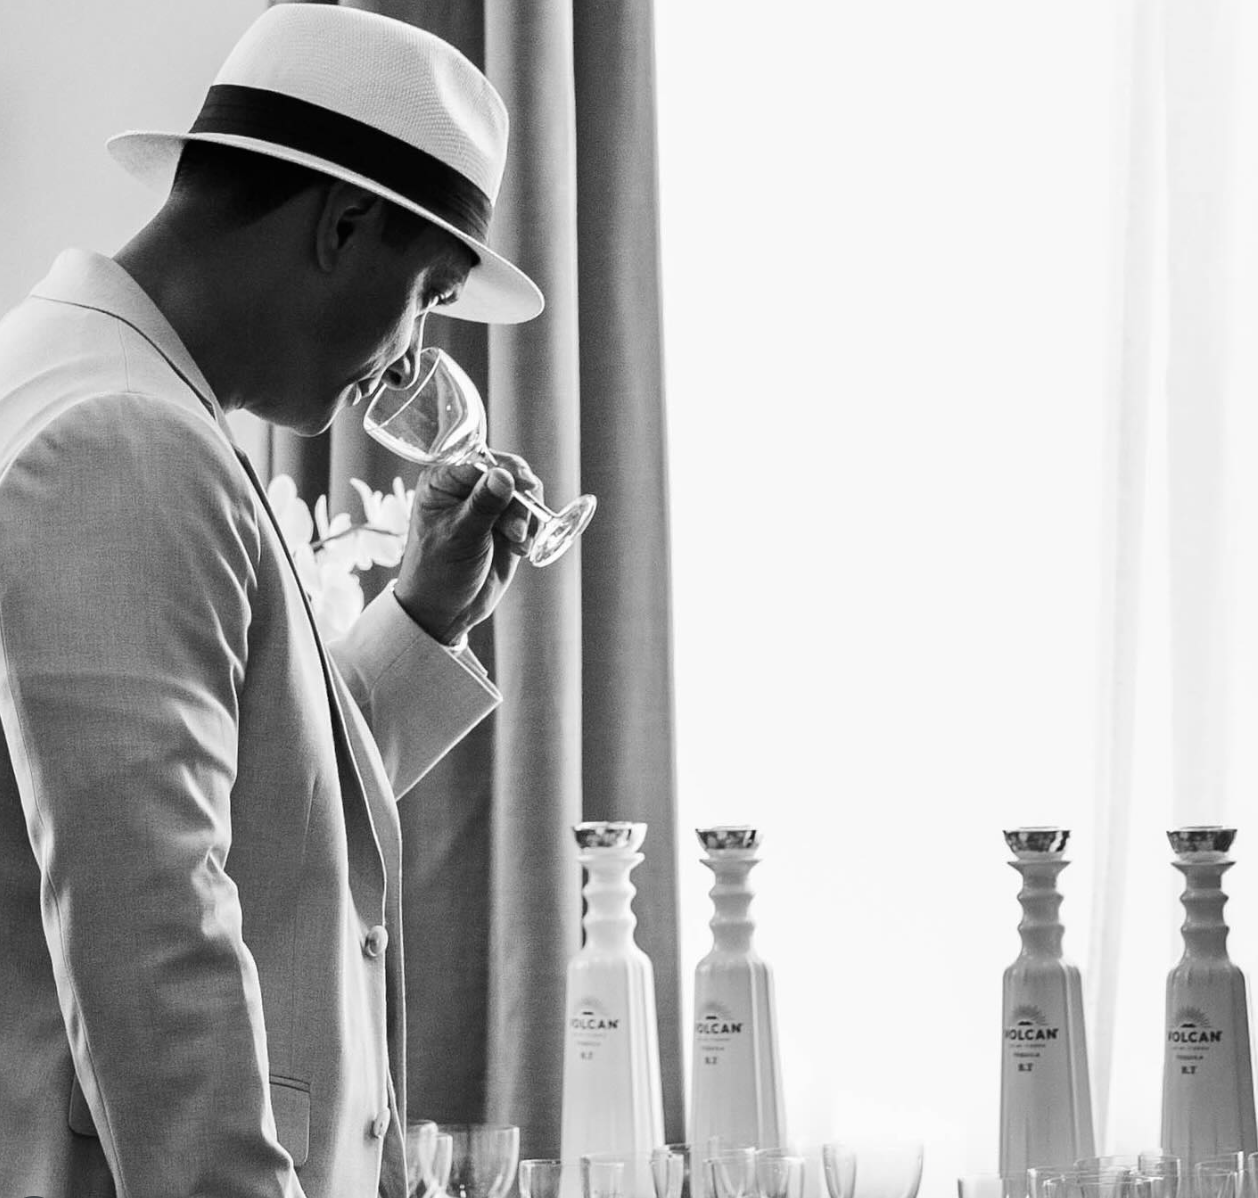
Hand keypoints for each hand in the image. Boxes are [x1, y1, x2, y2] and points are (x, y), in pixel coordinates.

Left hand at [392, 452, 541, 643]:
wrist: (445, 611)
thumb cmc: (438, 572)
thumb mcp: (460, 536)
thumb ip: (484, 505)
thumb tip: (504, 475)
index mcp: (442, 481)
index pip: (481, 460)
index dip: (506, 471)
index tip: (525, 486)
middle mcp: (464, 488)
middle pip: (507, 474)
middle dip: (519, 501)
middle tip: (518, 529)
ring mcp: (485, 507)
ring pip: (522, 495)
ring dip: (525, 519)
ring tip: (517, 544)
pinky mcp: (503, 526)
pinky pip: (528, 516)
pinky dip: (530, 531)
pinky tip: (519, 550)